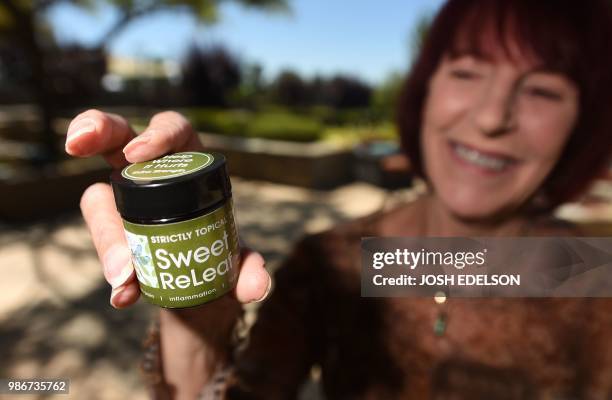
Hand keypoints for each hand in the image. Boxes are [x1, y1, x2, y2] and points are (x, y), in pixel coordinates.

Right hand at [65, 110, 271, 307]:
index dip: (156, 134)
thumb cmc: (219, 256)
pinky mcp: (112, 232)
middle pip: (118, 136)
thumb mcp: (238, 263)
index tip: (136, 154)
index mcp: (192, 165)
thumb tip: (257, 285)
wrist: (199, 290)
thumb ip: (249, 270)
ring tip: (127, 277)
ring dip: (107, 235)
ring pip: (97, 196)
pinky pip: (102, 240)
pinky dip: (111, 265)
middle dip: (94, 127)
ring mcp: (126, 201)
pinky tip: (124, 295)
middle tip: (76, 144)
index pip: (175, 130)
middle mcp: (153, 174)